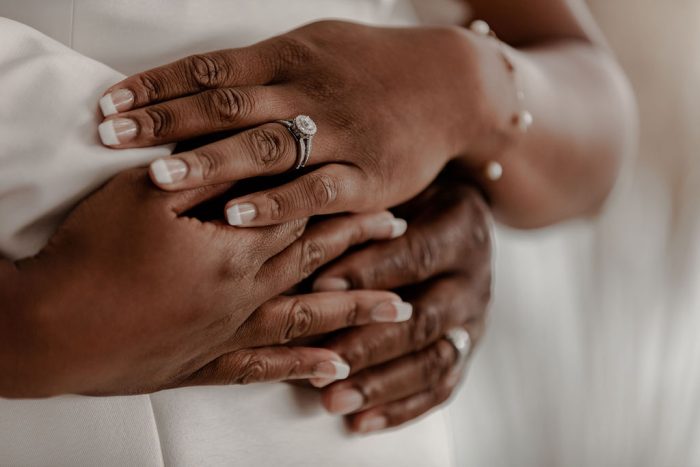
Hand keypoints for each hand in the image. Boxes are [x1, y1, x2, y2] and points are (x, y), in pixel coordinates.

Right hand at [9, 169, 408, 397]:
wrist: (53, 328)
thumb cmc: (95, 254)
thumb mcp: (148, 196)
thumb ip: (207, 174)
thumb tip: (253, 151)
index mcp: (237, 248)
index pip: (303, 221)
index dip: (346, 209)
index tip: (386, 204)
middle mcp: (246, 293)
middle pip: (318, 265)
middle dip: (364, 252)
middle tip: (405, 243)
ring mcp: (230, 333)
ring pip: (309, 319)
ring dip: (356, 313)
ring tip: (398, 312)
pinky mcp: (206, 364)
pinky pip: (267, 367)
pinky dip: (303, 367)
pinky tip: (335, 367)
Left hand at [97, 21, 495, 225]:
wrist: (450, 86)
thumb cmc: (374, 68)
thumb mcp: (319, 47)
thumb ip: (265, 66)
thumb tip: (203, 79)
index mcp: (290, 57)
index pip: (210, 68)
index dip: (157, 85)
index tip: (108, 102)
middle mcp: (308, 92)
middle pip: (226, 104)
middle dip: (164, 122)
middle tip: (109, 138)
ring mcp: (339, 134)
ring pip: (266, 147)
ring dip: (209, 162)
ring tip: (157, 181)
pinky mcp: (367, 175)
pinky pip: (316, 190)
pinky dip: (275, 203)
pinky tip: (234, 216)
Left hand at [311, 179, 491, 432]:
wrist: (458, 216)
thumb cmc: (415, 197)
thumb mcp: (400, 186)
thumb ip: (364, 207)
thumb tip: (300, 224)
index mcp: (462, 229)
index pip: (417, 254)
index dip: (371, 270)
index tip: (322, 284)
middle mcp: (475, 278)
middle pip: (426, 319)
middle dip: (370, 345)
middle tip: (323, 366)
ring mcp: (474, 319)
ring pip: (433, 360)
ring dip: (381, 385)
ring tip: (332, 403)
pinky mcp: (465, 348)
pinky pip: (441, 386)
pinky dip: (401, 408)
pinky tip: (361, 423)